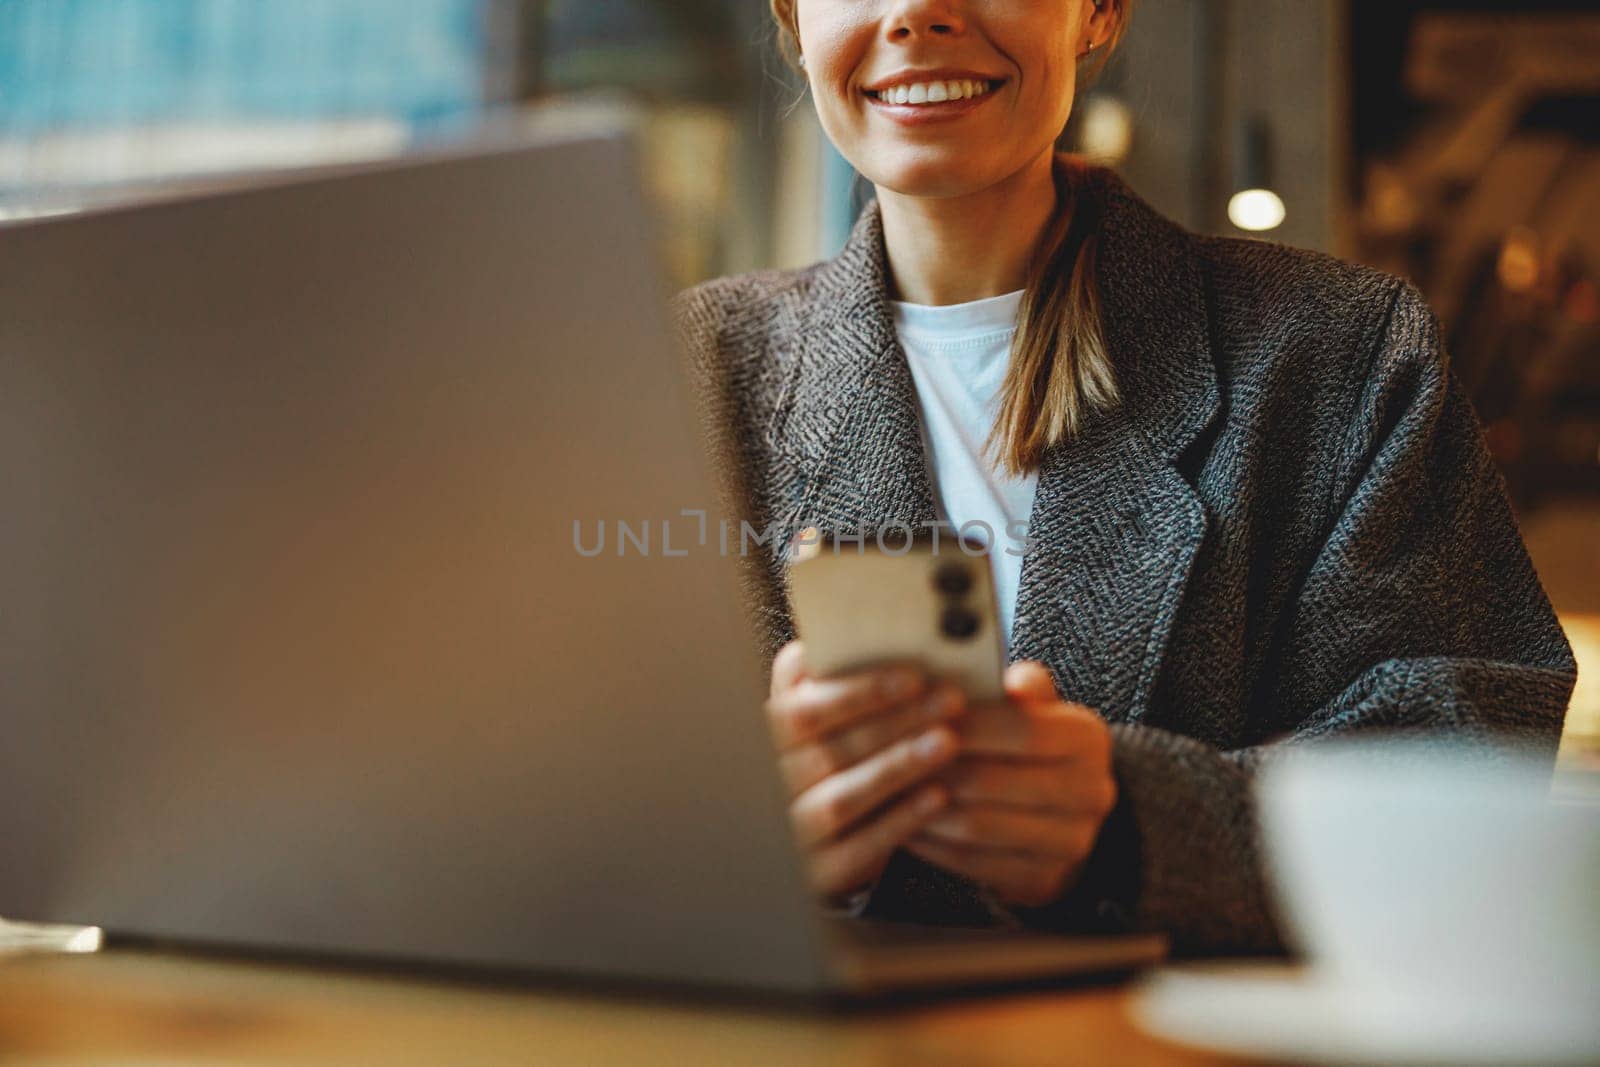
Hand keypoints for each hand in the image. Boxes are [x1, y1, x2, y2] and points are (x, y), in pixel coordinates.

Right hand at [765, 641, 966, 900]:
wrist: (812, 836)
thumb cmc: (827, 757)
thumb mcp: (817, 713)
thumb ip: (822, 677)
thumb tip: (850, 635)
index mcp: (768, 736)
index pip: (802, 711)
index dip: (858, 693)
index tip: (913, 677)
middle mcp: (772, 783)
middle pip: (829, 750)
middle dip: (895, 722)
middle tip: (950, 701)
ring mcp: (793, 829)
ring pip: (840, 798)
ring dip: (897, 767)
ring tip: (947, 742)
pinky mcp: (821, 871)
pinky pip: (860, 847)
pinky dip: (901, 819)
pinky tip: (937, 796)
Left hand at [906, 661, 1116, 908]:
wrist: (1057, 814)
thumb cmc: (1028, 749)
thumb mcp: (1033, 708)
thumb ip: (1022, 688)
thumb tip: (1016, 681)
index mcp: (1089, 741)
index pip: (1024, 730)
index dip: (968, 725)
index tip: (921, 714)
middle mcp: (1091, 793)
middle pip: (995, 780)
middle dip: (934, 767)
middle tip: (888, 756)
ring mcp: (1070, 843)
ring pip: (978, 825)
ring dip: (923, 808)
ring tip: (887, 789)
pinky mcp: (1041, 880)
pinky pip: (972, 863)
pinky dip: (931, 845)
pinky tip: (902, 825)